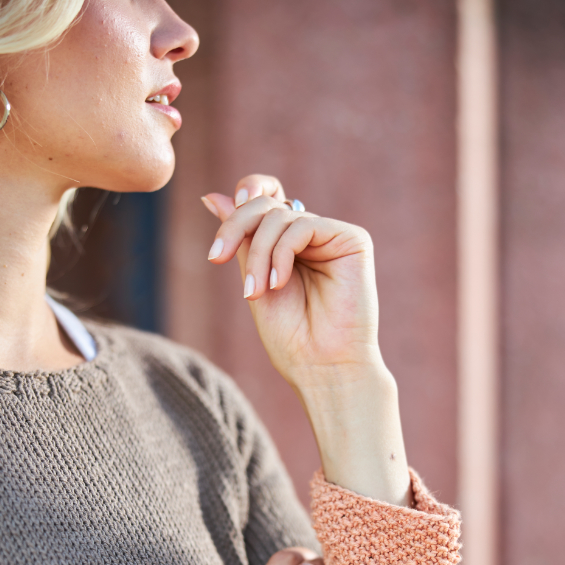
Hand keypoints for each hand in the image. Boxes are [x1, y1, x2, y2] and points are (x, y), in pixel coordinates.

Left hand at [202, 174, 379, 390]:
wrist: (322, 366)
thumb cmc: (291, 337)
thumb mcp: (253, 281)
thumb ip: (240, 240)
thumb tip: (211, 196)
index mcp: (288, 245)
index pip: (264, 198)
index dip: (243, 198)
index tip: (217, 241)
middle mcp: (311, 236)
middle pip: (265, 204)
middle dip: (236, 229)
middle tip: (218, 258)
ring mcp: (332, 237)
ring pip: (280, 216)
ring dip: (258, 253)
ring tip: (257, 291)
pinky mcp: (353, 240)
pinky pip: (303, 226)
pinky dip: (281, 253)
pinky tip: (278, 283)